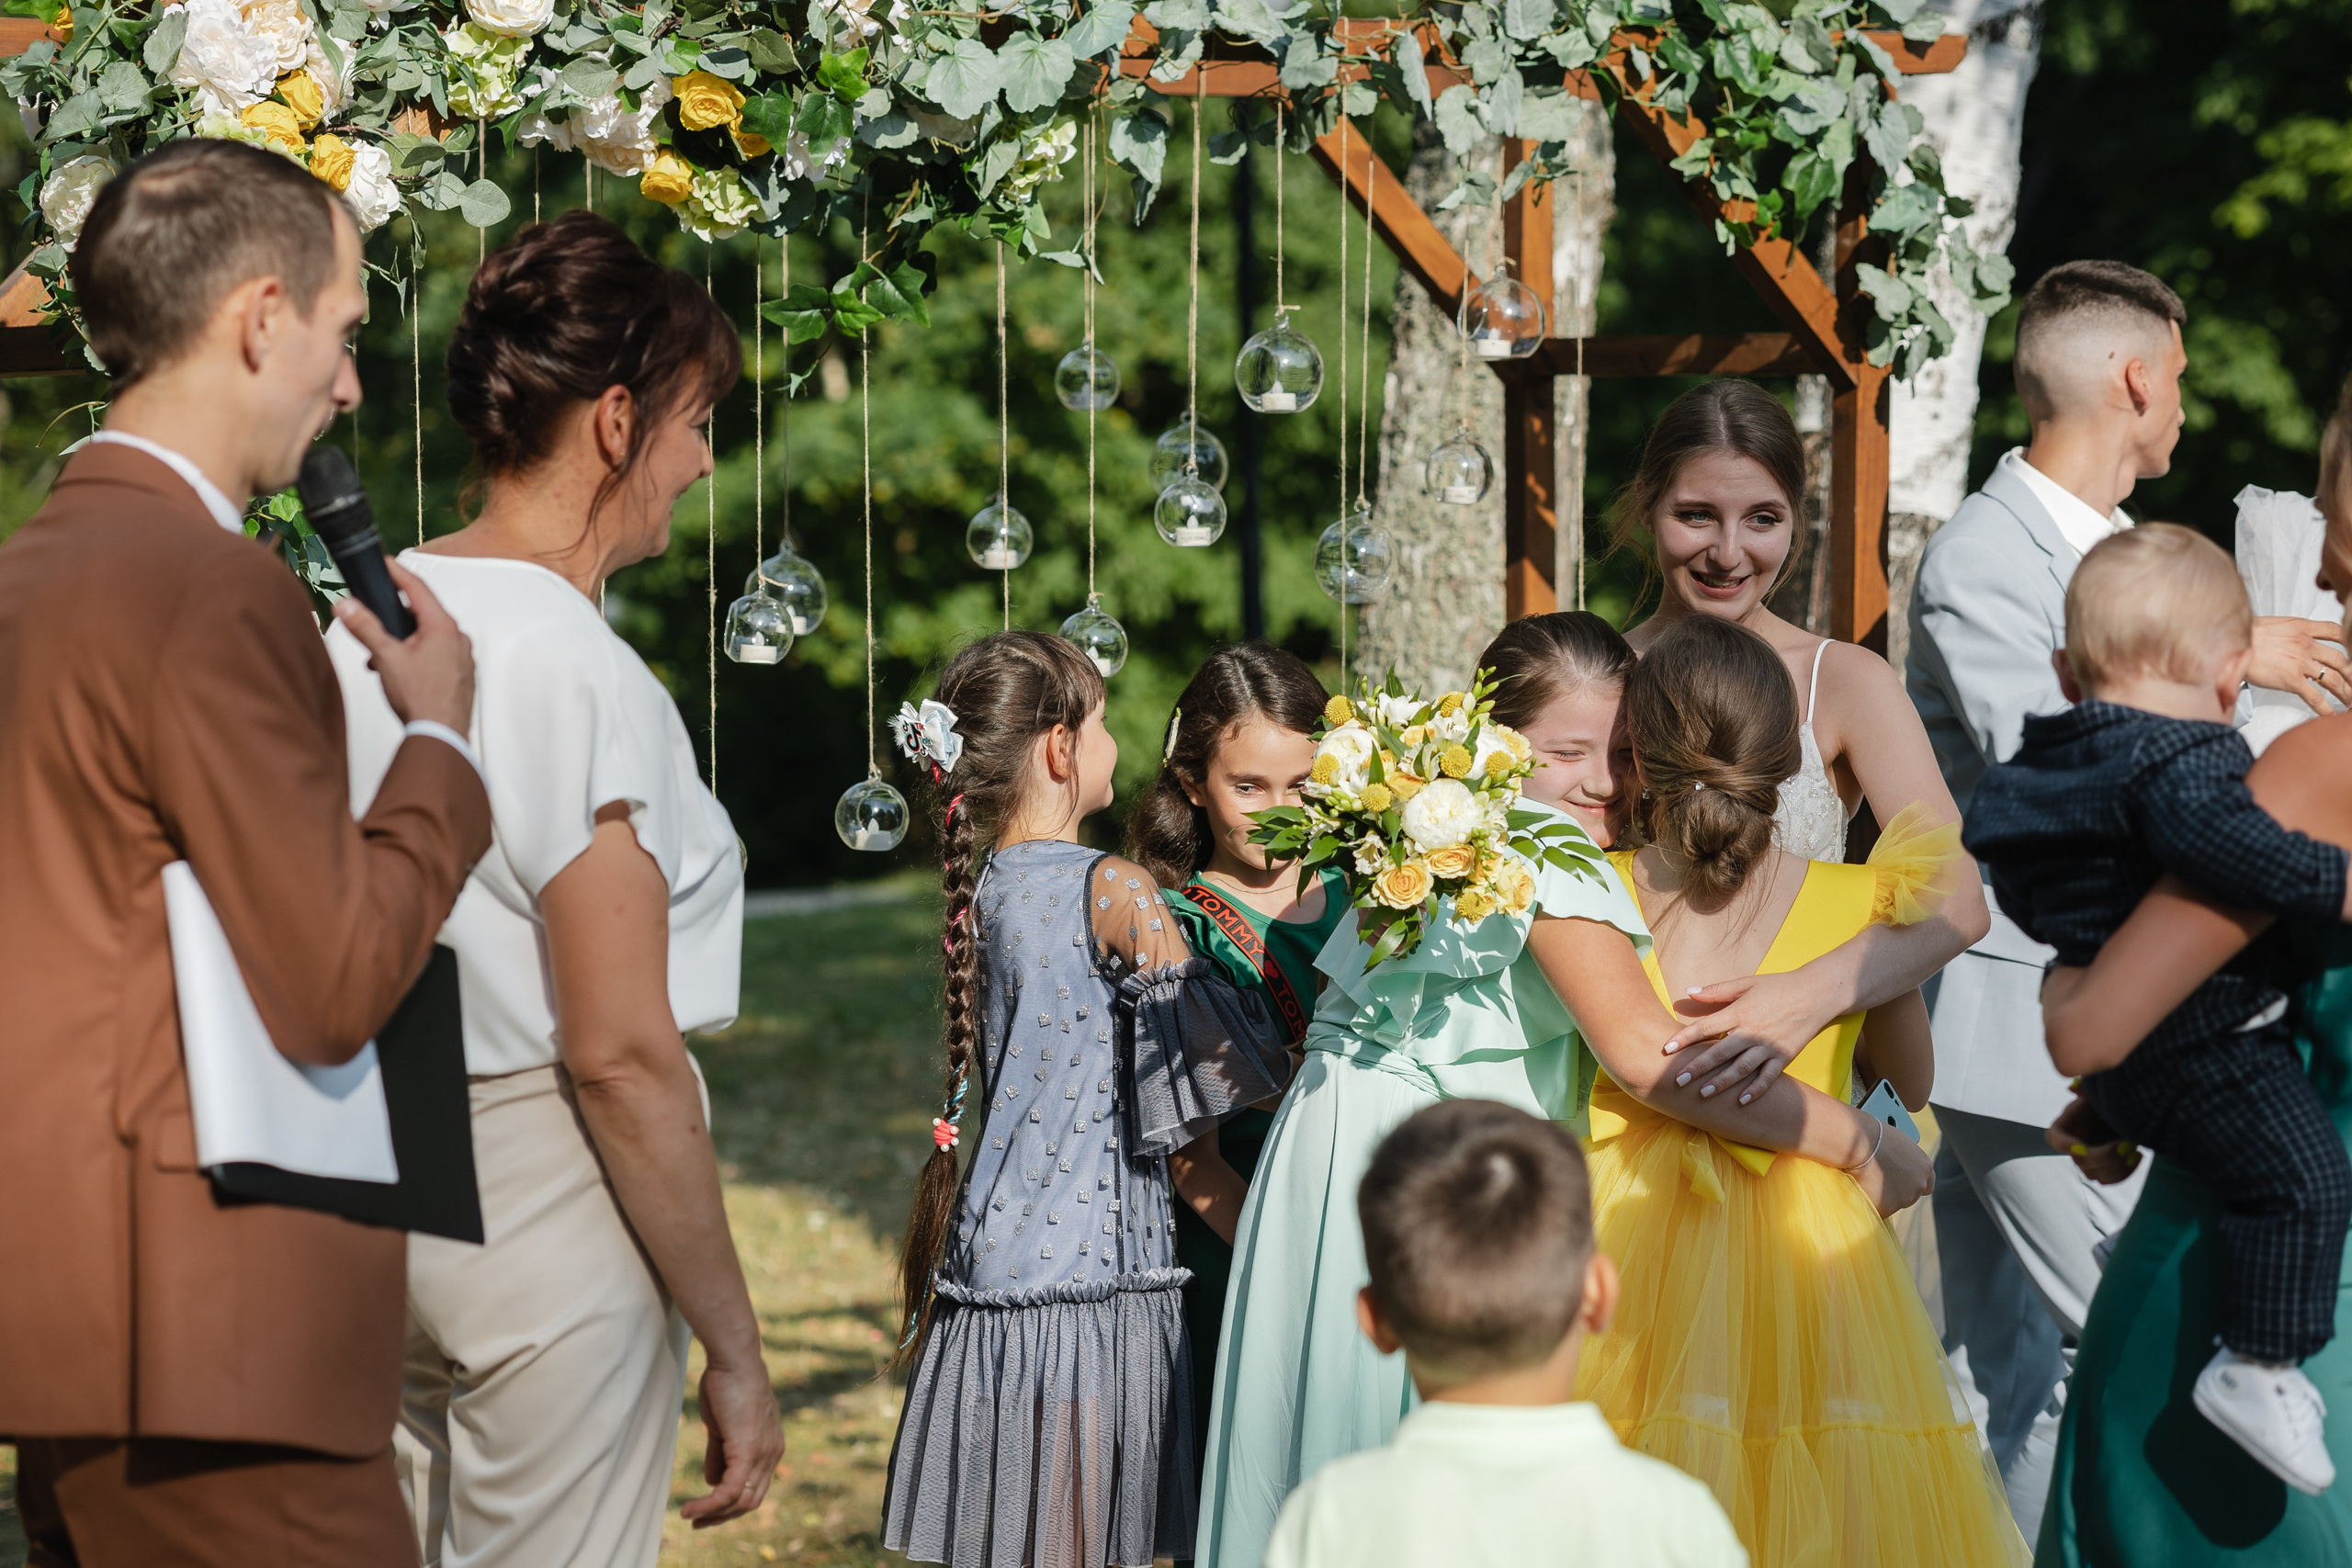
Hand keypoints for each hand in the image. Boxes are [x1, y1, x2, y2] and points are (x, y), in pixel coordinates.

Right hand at [334, 561, 474, 735]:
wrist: (441, 736)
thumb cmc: (420, 699)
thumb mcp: (386, 657)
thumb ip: (365, 628)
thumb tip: (346, 604)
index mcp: (443, 627)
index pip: (418, 588)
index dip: (398, 573)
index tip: (385, 563)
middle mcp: (458, 638)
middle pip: (422, 614)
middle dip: (394, 617)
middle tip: (372, 620)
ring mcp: (463, 657)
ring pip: (427, 637)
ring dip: (402, 642)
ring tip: (379, 658)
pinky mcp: (461, 674)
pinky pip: (436, 655)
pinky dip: (415, 656)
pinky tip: (397, 672)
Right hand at [681, 1354, 784, 1527]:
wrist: (735, 1359)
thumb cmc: (727, 1384)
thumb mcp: (723, 1426)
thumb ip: (720, 1454)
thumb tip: (712, 1480)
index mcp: (770, 1447)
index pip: (755, 1487)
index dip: (732, 1503)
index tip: (707, 1509)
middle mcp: (772, 1454)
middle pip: (751, 1501)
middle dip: (723, 1516)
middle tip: (696, 1522)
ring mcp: (763, 1454)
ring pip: (741, 1501)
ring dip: (714, 1514)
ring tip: (689, 1516)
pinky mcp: (748, 1451)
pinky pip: (729, 1490)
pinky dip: (709, 1505)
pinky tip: (689, 1509)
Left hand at [1659, 971, 1835, 1106]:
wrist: (1816, 994)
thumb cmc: (1777, 987)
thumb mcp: (1746, 983)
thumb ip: (1717, 990)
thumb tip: (1689, 991)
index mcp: (1740, 1012)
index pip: (1706, 1027)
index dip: (1685, 1038)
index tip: (1666, 1049)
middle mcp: (1753, 1032)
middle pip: (1720, 1052)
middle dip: (1698, 1067)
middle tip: (1678, 1080)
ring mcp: (1769, 1046)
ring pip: (1742, 1068)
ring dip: (1723, 1082)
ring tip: (1704, 1093)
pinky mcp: (1784, 1056)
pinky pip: (1769, 1077)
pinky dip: (1756, 1089)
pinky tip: (1742, 1101)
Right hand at [1850, 1115, 1934, 1215]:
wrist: (1859, 1144)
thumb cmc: (1874, 1136)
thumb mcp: (1898, 1143)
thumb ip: (1904, 1159)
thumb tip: (1897, 1165)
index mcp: (1925, 1166)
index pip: (1927, 1184)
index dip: (1912, 1183)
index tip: (1902, 1182)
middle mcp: (1919, 1184)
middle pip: (1910, 1195)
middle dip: (1896, 1191)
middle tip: (1878, 1180)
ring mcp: (1905, 1198)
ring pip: (1893, 1203)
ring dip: (1882, 1196)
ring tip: (1865, 1180)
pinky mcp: (1888, 1208)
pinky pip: (1878, 1209)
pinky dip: (1870, 1201)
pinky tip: (1860, 1187)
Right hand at [2045, 1095, 2142, 1185]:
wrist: (2130, 1112)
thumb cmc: (2111, 1100)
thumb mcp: (2098, 1093)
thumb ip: (2086, 1089)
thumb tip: (2073, 1088)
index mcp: (2066, 1126)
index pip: (2054, 1139)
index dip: (2065, 1145)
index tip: (2083, 1147)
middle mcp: (2074, 1146)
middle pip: (2081, 1161)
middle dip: (2105, 1156)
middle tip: (2127, 1144)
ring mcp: (2088, 1161)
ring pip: (2096, 1175)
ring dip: (2117, 1166)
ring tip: (2134, 1149)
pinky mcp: (2103, 1170)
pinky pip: (2110, 1180)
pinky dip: (2125, 1172)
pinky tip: (2138, 1156)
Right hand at [2247, 616, 2351, 714]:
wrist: (2231, 642)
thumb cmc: (2246, 635)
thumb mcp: (2274, 624)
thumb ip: (2290, 631)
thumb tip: (2291, 639)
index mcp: (2303, 628)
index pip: (2336, 632)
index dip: (2348, 643)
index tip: (2350, 654)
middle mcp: (2306, 645)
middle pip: (2341, 661)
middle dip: (2351, 675)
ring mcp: (2301, 663)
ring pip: (2333, 680)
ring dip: (2346, 693)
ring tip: (2350, 703)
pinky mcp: (2291, 680)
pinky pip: (2315, 697)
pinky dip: (2326, 708)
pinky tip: (2331, 715)